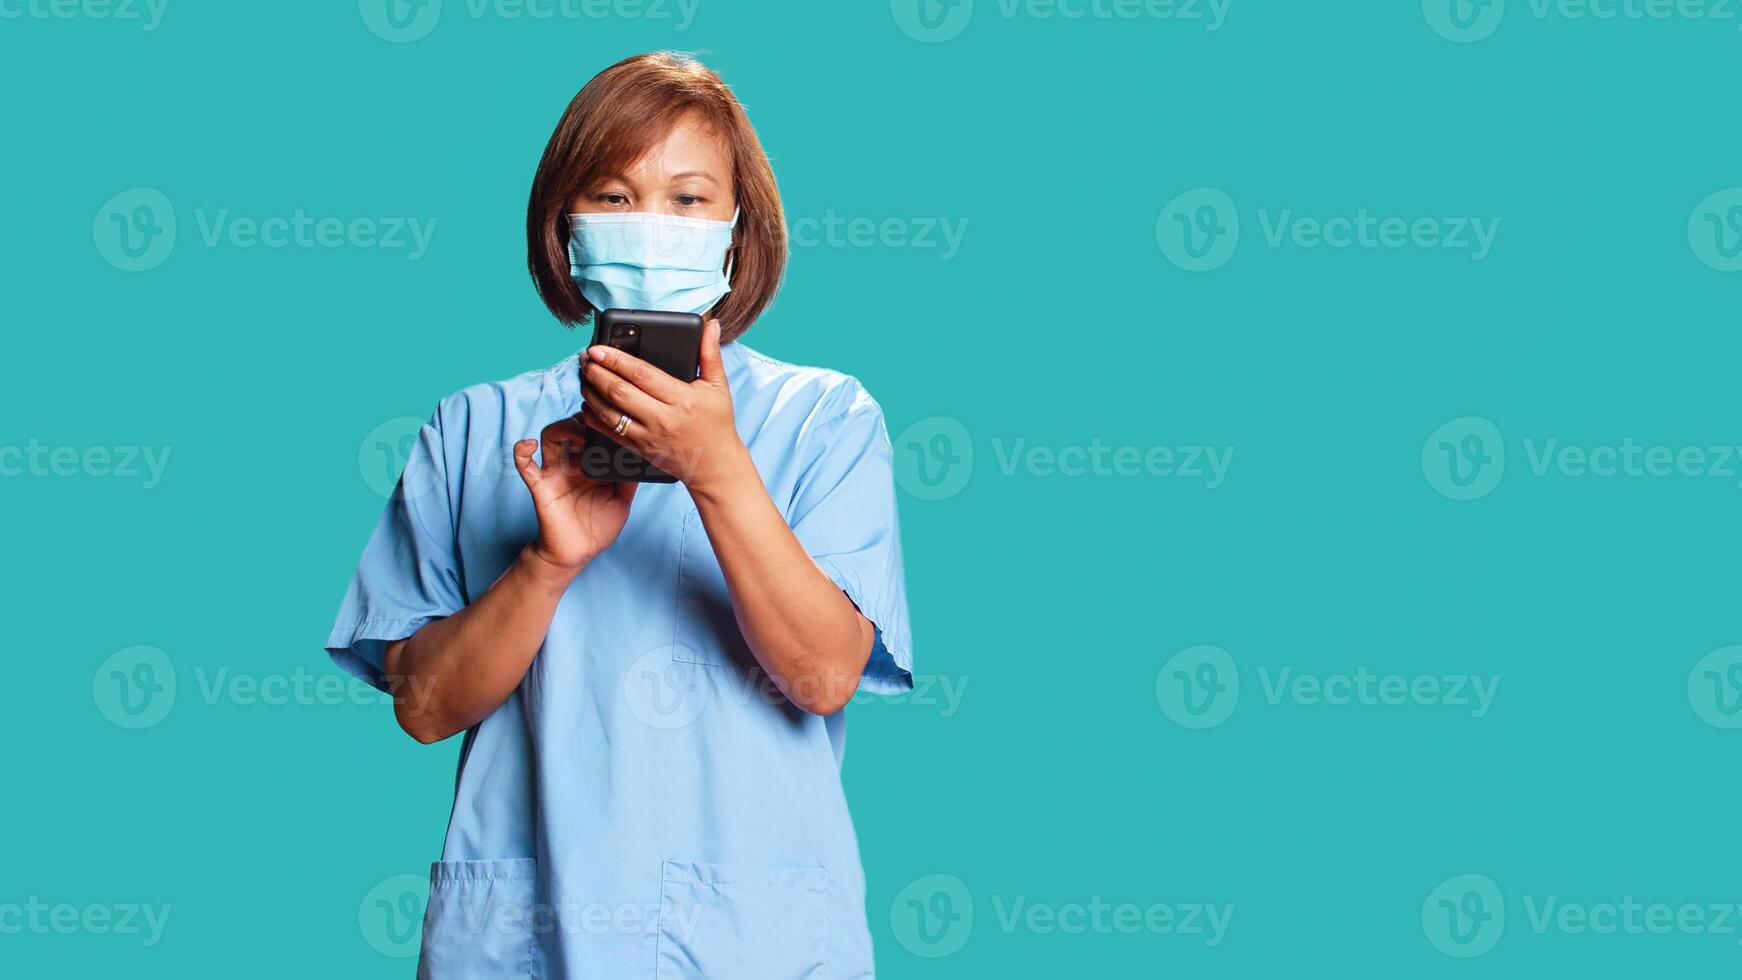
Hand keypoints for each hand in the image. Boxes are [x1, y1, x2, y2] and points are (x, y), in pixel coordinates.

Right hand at [512, 415, 636, 576]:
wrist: (578, 552)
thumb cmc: (598, 527)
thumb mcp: (622, 500)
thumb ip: (629, 478)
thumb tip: (643, 457)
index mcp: (590, 464)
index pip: (591, 431)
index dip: (600, 423)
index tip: (615, 427)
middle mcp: (571, 463)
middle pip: (571, 426)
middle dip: (583, 421)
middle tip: (598, 429)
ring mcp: (555, 472)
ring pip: (549, 436)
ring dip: (563, 429)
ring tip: (579, 437)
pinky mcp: (541, 487)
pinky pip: (524, 465)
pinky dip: (521, 451)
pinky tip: (529, 445)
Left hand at [579, 318, 750, 491]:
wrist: (715, 466)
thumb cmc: (717, 423)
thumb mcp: (718, 387)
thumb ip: (710, 354)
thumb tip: (711, 324)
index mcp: (681, 399)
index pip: (641, 375)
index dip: (616, 360)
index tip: (598, 348)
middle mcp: (662, 419)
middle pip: (619, 392)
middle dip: (597, 373)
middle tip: (585, 358)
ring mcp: (648, 436)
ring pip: (609, 413)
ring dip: (591, 393)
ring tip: (585, 376)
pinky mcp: (639, 449)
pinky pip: (608, 432)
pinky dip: (593, 416)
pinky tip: (588, 403)